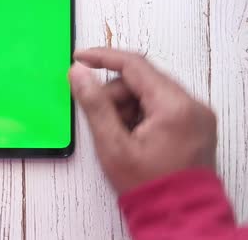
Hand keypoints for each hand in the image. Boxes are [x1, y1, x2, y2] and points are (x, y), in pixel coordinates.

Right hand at [68, 48, 217, 193]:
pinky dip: (141, 114)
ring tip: (120, 135)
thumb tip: (78, 73)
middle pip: (142, 79)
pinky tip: (133, 136)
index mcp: (174, 107)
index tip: (80, 58)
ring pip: (150, 91)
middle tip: (103, 120)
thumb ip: (94, 104)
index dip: (102, 58)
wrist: (178, 217)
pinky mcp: (195, 123)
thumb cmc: (147, 186)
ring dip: (128, 106)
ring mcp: (196, 114)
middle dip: (115, 95)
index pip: (134, 65)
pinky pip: (161, 105)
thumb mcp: (112, 145)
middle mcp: (192, 105)